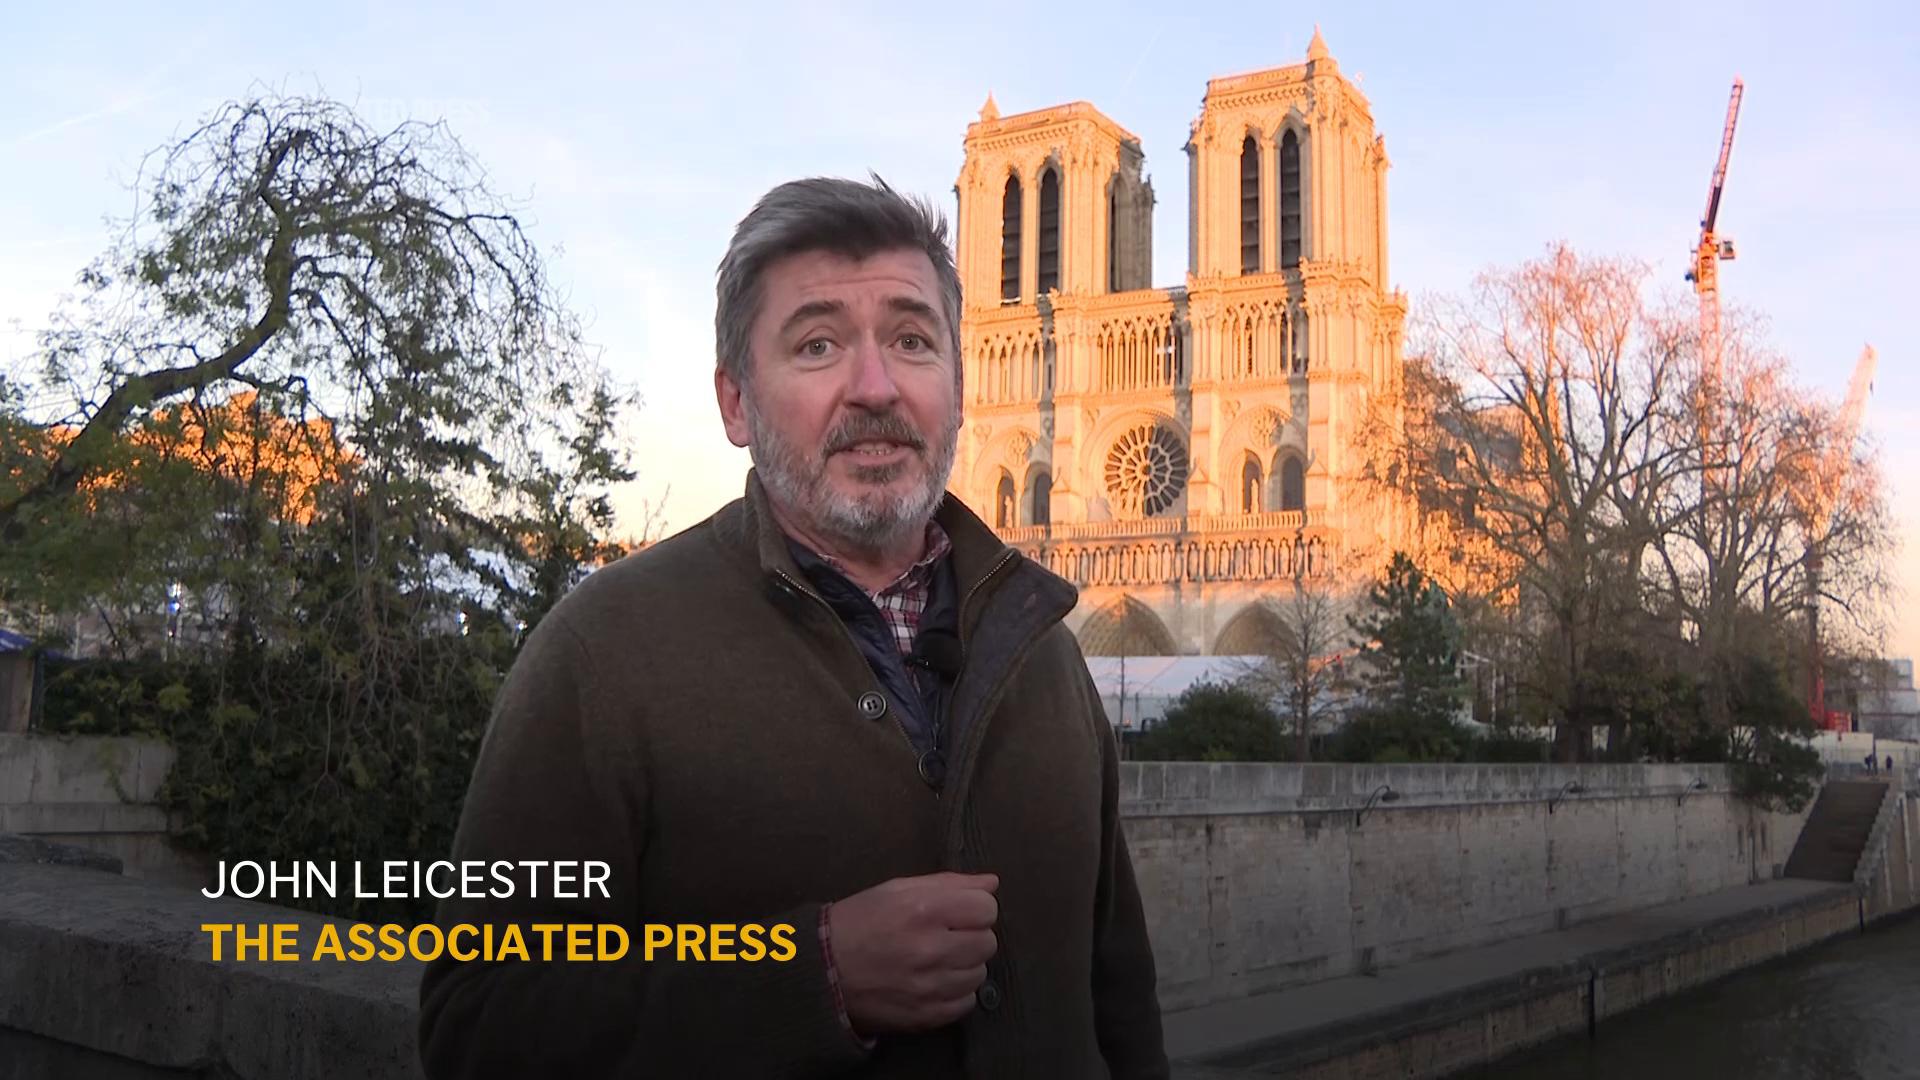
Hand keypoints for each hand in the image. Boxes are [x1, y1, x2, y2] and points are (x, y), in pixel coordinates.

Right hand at [827, 872, 999, 1034]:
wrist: (823, 972)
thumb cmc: (859, 922)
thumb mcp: (897, 890)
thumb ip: (948, 883)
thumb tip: (991, 883)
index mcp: (924, 910)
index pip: (987, 908)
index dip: (974, 908)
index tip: (957, 913)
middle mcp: (931, 949)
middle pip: (988, 942)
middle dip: (970, 936)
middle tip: (945, 936)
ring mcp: (931, 987)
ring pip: (980, 973)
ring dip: (964, 965)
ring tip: (935, 960)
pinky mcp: (927, 1016)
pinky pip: (966, 1002)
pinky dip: (955, 992)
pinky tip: (933, 982)